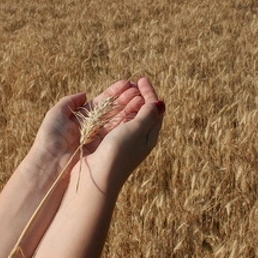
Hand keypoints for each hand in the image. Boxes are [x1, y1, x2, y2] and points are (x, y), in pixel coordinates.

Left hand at [28, 80, 147, 175]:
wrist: (50, 166)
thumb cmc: (50, 139)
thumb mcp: (56, 115)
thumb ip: (70, 102)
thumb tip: (85, 94)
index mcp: (81, 120)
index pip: (101, 103)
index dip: (114, 93)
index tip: (127, 83)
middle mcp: (92, 129)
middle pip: (112, 111)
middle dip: (126, 99)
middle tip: (139, 88)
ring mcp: (99, 139)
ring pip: (117, 120)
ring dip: (130, 108)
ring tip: (142, 95)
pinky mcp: (104, 149)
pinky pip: (117, 132)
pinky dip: (128, 121)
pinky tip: (138, 110)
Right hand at [78, 77, 164, 192]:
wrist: (97, 178)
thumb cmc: (119, 152)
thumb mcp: (137, 130)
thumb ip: (148, 114)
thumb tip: (160, 103)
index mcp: (149, 136)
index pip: (154, 110)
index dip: (149, 93)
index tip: (141, 79)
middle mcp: (138, 139)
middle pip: (142, 112)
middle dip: (139, 95)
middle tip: (133, 82)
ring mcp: (123, 142)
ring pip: (128, 116)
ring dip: (127, 101)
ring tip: (123, 89)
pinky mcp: (108, 144)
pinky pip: (115, 122)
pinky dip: (115, 111)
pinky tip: (109, 106)